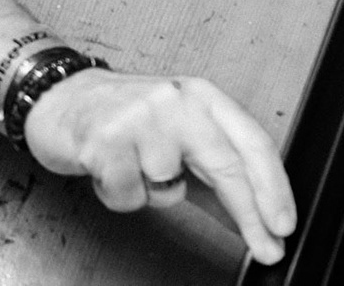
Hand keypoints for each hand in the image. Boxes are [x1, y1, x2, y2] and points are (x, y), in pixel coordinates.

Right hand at [23, 68, 296, 264]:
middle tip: (269, 247)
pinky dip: (120, 195)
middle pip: (226, 164)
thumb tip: (255, 217)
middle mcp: (176, 101)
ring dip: (153, 192)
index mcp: (202, 97)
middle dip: (251, 213)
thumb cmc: (122, 117)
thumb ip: (215, 174)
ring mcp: (141, 118)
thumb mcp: (180, 136)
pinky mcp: (106, 139)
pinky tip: (109, 169)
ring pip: (169, 188)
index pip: (251, 141)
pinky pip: (130, 196)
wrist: (59, 97)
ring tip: (133, 167)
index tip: (284, 223)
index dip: (274, 187)